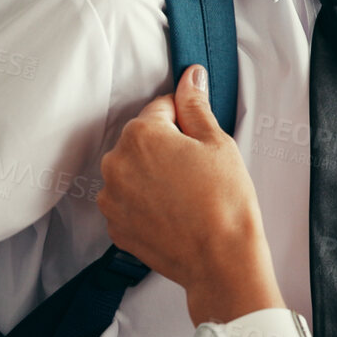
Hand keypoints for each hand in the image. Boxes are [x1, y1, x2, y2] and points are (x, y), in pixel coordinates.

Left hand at [97, 65, 283, 324]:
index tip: (201, 140)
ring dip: (153, 174)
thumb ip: (196, 105)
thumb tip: (190, 75)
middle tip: (197, 169)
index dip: (186, 120)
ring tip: (185, 194)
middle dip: (166, 146)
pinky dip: (145, 201)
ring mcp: (111, 197)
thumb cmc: (224, 200)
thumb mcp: (217, 142)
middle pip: (142, 138)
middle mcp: (116, 163)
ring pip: (133, 170)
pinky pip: (127, 200)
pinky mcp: (114, 226)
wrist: (220, 260)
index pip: (162, 107)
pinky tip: (173, 212)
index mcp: (141, 134)